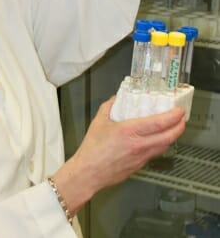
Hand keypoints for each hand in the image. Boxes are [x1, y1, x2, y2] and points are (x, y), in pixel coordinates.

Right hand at [53, 97, 184, 214]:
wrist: (88, 172)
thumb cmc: (92, 150)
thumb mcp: (99, 120)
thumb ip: (110, 106)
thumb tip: (117, 98)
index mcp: (129, 132)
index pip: (159, 123)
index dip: (173, 116)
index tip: (178, 110)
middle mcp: (138, 145)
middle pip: (168, 136)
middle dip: (180, 126)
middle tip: (182, 118)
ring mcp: (141, 157)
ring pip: (164, 146)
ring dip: (173, 136)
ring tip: (174, 128)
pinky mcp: (139, 165)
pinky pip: (155, 153)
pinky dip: (161, 145)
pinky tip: (158, 140)